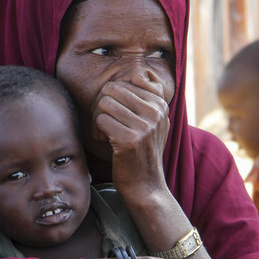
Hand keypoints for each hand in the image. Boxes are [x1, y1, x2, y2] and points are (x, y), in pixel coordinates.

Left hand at [94, 73, 169, 193]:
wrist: (146, 186)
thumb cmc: (143, 152)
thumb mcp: (155, 122)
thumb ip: (150, 97)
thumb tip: (141, 72)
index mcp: (161, 104)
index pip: (127, 82)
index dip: (115, 97)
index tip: (118, 114)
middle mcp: (155, 113)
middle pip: (113, 90)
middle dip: (103, 104)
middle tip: (105, 122)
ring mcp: (144, 126)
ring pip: (105, 104)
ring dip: (99, 118)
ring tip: (106, 132)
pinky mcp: (129, 140)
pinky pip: (101, 120)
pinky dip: (97, 131)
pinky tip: (106, 141)